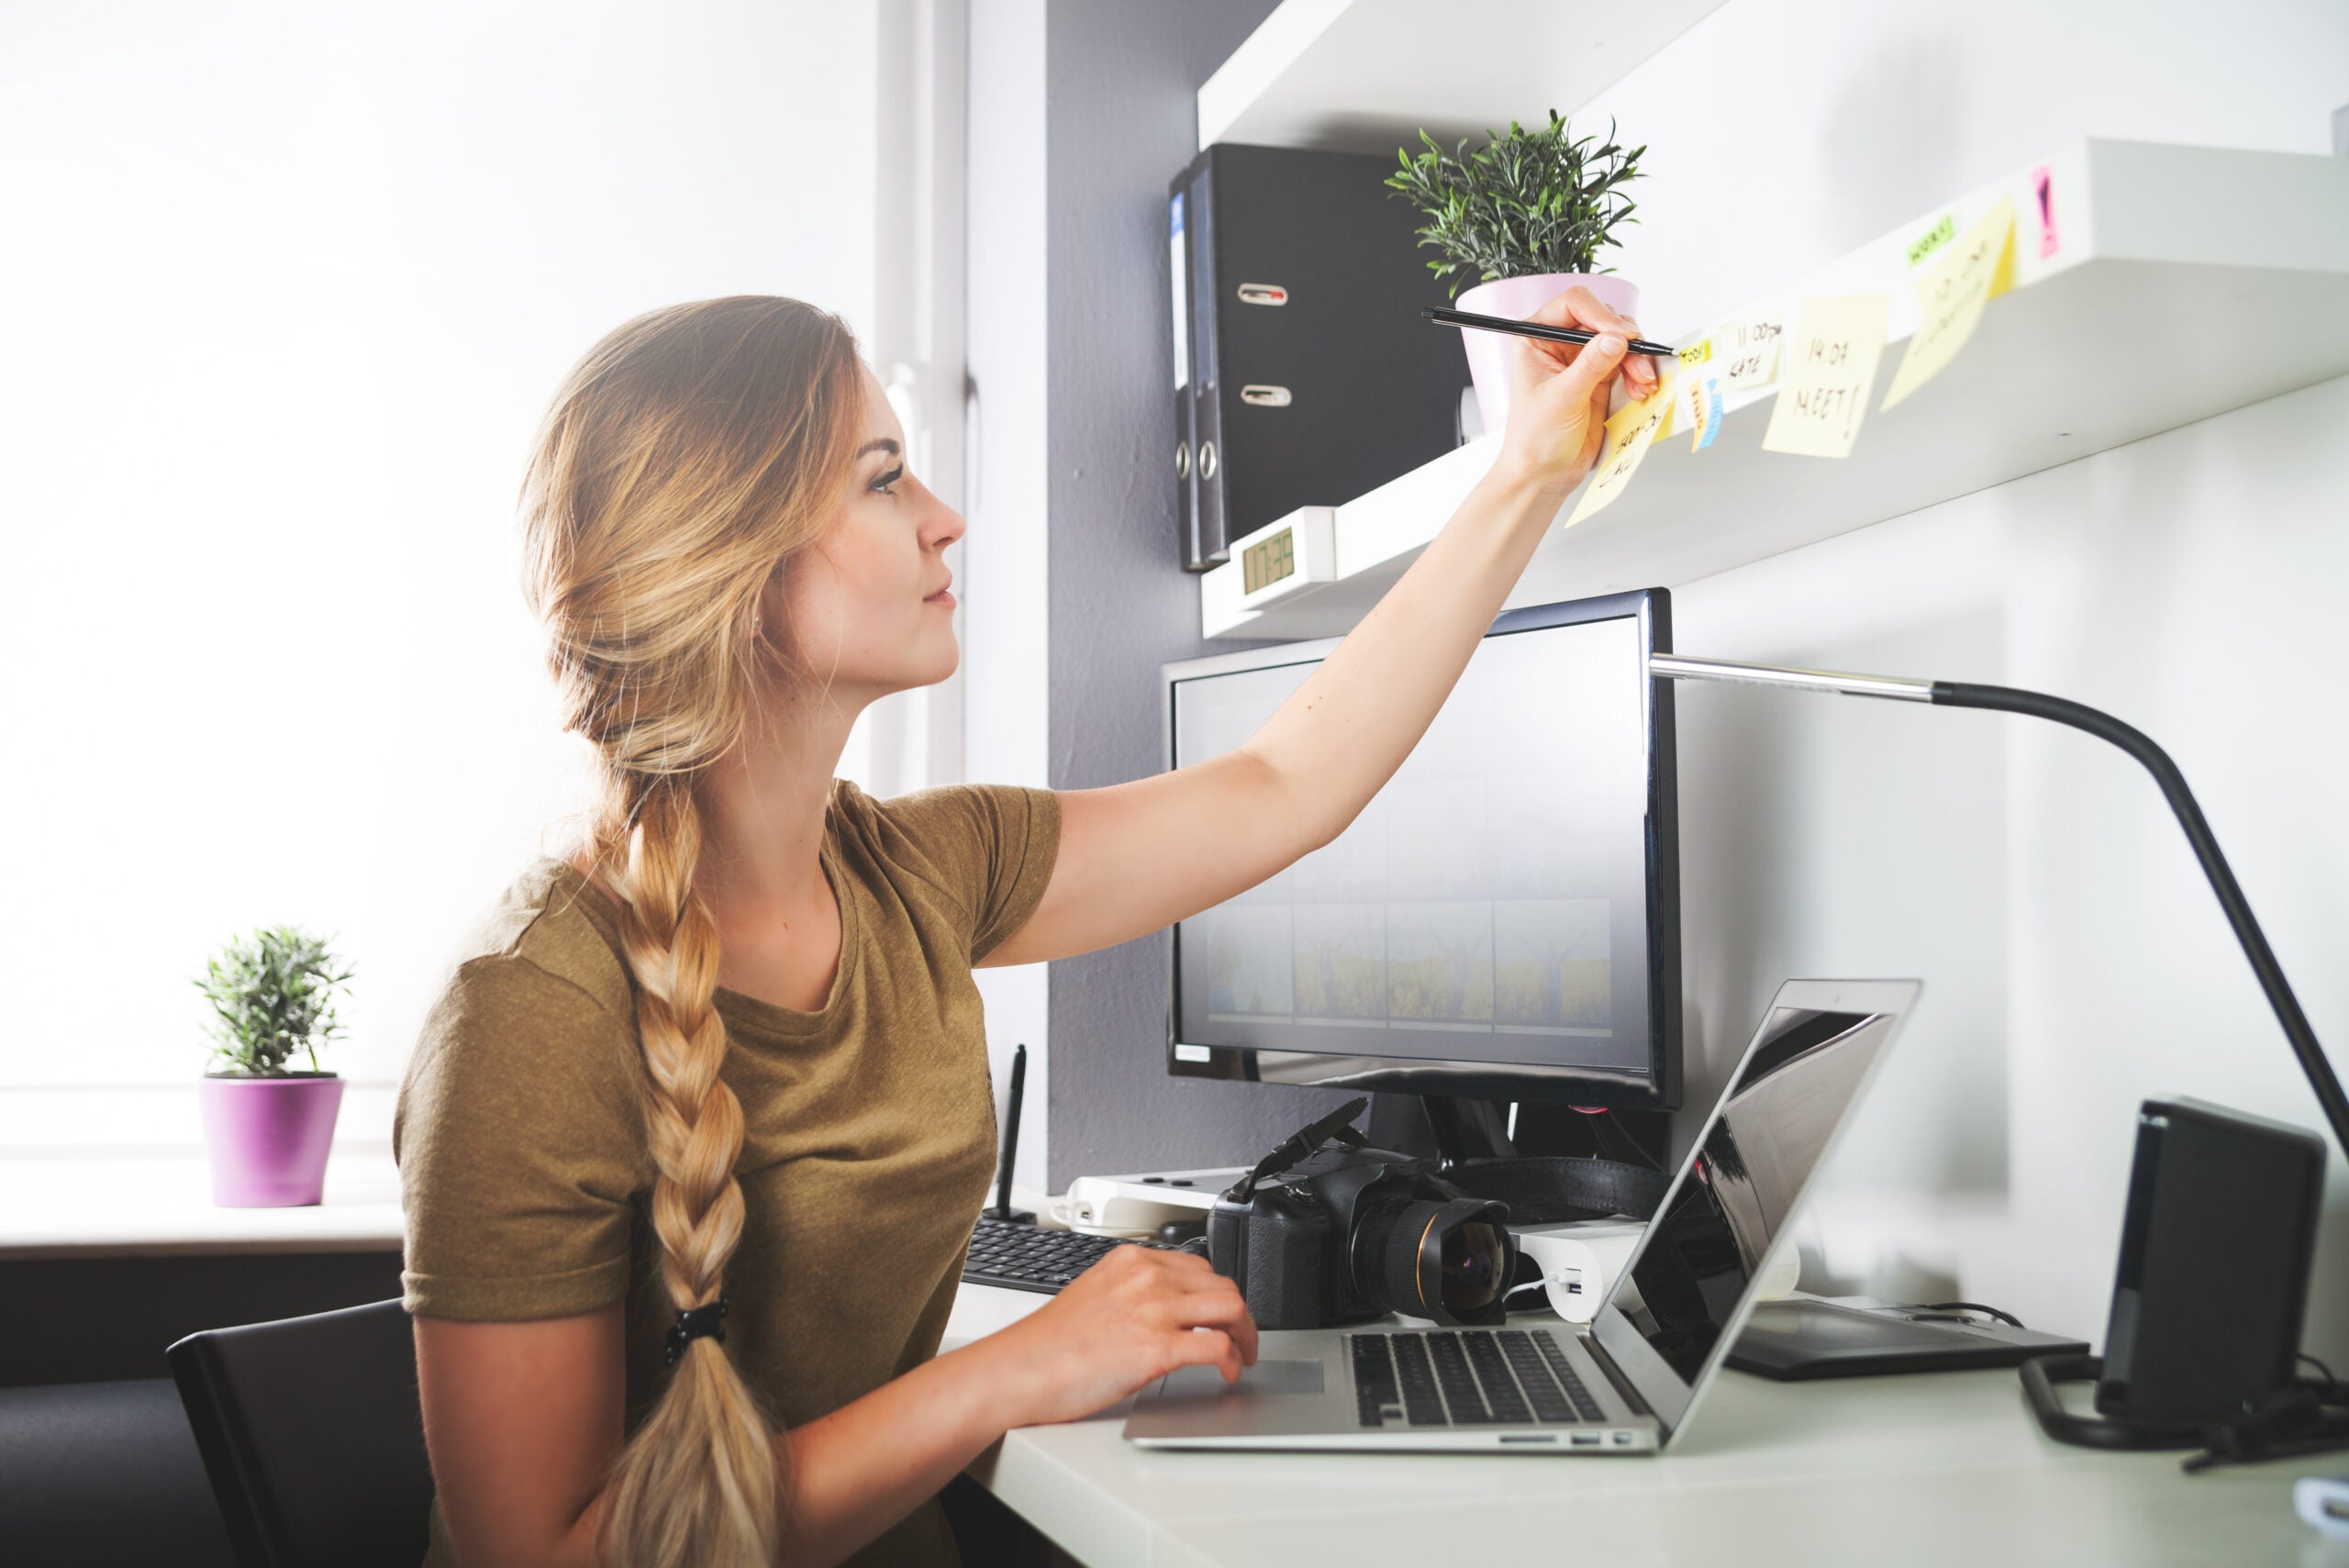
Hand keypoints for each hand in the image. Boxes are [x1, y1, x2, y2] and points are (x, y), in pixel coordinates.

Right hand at [977, 1243, 1258, 1426]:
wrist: (1018, 1370)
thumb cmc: (1047, 1345)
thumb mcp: (1094, 1296)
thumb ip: (1131, 1294)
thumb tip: (1162, 1313)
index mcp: (1130, 1261)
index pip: (1198, 1266)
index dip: (1218, 1295)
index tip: (1223, 1314)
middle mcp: (1146, 1277)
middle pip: (1222, 1286)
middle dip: (1241, 1316)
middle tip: (1243, 1339)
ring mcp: (1153, 1310)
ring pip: (1230, 1310)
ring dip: (1246, 1337)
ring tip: (1242, 1357)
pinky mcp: (1156, 1347)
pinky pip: (1217, 1347)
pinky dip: (1232, 1361)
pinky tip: (1227, 1373)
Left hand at [1493, 285, 1659, 494]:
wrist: (1544, 474)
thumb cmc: (1536, 439)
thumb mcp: (1562, 399)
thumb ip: (1591, 366)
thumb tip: (1616, 338)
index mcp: (1536, 338)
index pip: (1573, 305)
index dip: (1601, 314)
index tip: (1621, 336)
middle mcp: (1559, 342)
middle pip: (1603, 319)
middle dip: (1626, 339)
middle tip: (1639, 364)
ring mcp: (1582, 359)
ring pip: (1620, 340)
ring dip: (1637, 358)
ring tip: (1644, 384)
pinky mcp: (1600, 377)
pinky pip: (1628, 362)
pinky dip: (1639, 372)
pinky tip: (1643, 389)